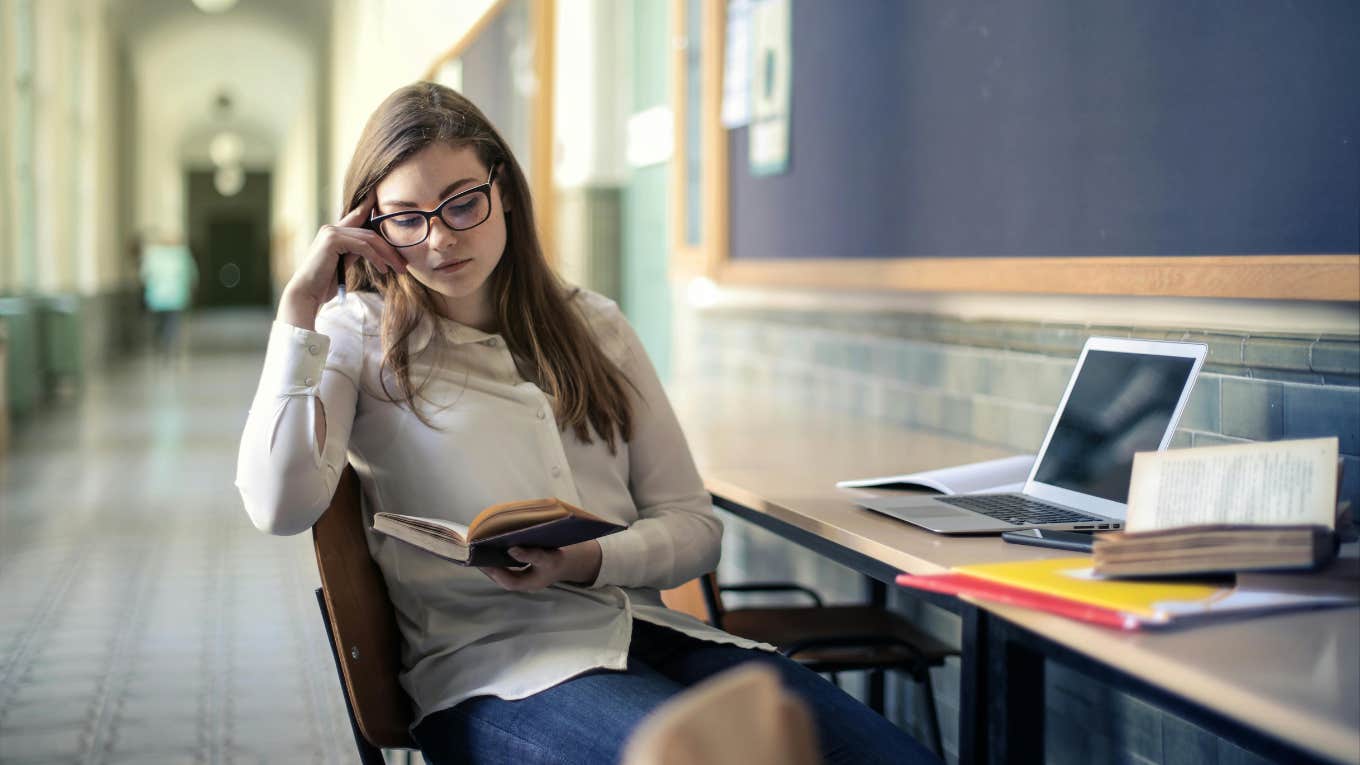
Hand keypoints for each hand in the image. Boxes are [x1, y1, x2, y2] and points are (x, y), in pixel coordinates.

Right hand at [278, 190, 407, 327]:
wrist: (307, 294)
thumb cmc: (323, 284)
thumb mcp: (343, 264)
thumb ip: (354, 252)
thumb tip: (372, 249)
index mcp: (333, 232)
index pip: (357, 216)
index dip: (370, 206)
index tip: (383, 199)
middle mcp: (332, 228)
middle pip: (370, 233)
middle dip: (390, 248)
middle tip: (404, 264)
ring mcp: (331, 232)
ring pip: (369, 239)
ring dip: (388, 255)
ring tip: (399, 269)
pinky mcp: (333, 240)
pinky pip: (363, 247)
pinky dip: (376, 258)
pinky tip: (384, 269)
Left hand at [479, 540, 602, 591]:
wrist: (564, 564)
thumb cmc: (556, 561)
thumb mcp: (546, 557)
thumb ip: (530, 554)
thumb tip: (511, 549)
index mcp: (531, 583)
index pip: (510, 581)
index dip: (497, 573)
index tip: (485, 562)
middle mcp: (524, 584)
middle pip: (503, 580)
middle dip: (489, 570)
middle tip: (476, 558)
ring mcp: (521, 580)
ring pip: (502, 576)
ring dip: (491, 567)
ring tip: (479, 555)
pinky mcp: (519, 574)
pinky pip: (505, 571)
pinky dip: (497, 563)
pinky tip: (490, 554)